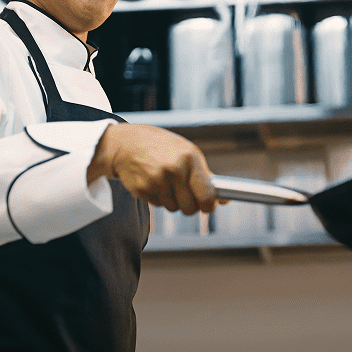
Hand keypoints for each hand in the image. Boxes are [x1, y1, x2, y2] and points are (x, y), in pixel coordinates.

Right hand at [88, 123, 218, 215]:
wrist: (126, 144)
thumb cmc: (160, 146)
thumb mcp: (186, 152)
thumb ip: (205, 176)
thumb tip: (225, 198)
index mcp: (189, 159)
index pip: (206, 195)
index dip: (209, 205)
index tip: (209, 206)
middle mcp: (174, 170)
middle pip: (190, 207)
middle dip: (189, 204)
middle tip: (184, 193)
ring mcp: (157, 181)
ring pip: (173, 208)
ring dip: (172, 200)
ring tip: (165, 182)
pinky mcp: (143, 189)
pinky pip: (158, 205)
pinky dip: (158, 198)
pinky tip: (153, 182)